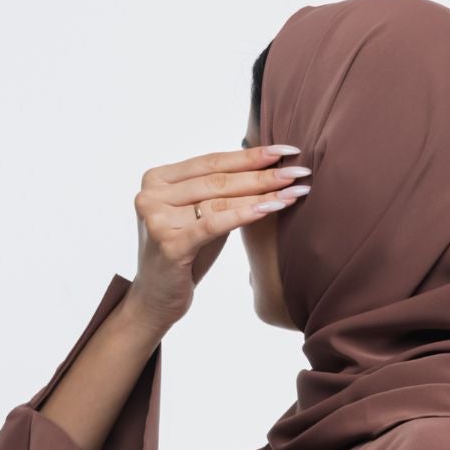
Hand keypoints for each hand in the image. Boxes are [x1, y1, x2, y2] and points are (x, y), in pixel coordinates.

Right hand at [128, 144, 308, 326]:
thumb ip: (219, 191)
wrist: (157, 300)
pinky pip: (214, 224)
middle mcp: (151, 194)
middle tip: (299, 170)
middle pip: (218, 180)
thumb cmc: (185, 256)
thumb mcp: (200, 216)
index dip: (250, 155)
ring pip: (219, 201)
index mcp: (157, 178)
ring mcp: (156, 219)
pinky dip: (245, 214)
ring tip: (295, 190)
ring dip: (261, 193)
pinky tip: (272, 206)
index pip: (211, 161)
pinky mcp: (169, 245)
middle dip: (262, 174)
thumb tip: (265, 164)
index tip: (286, 150)